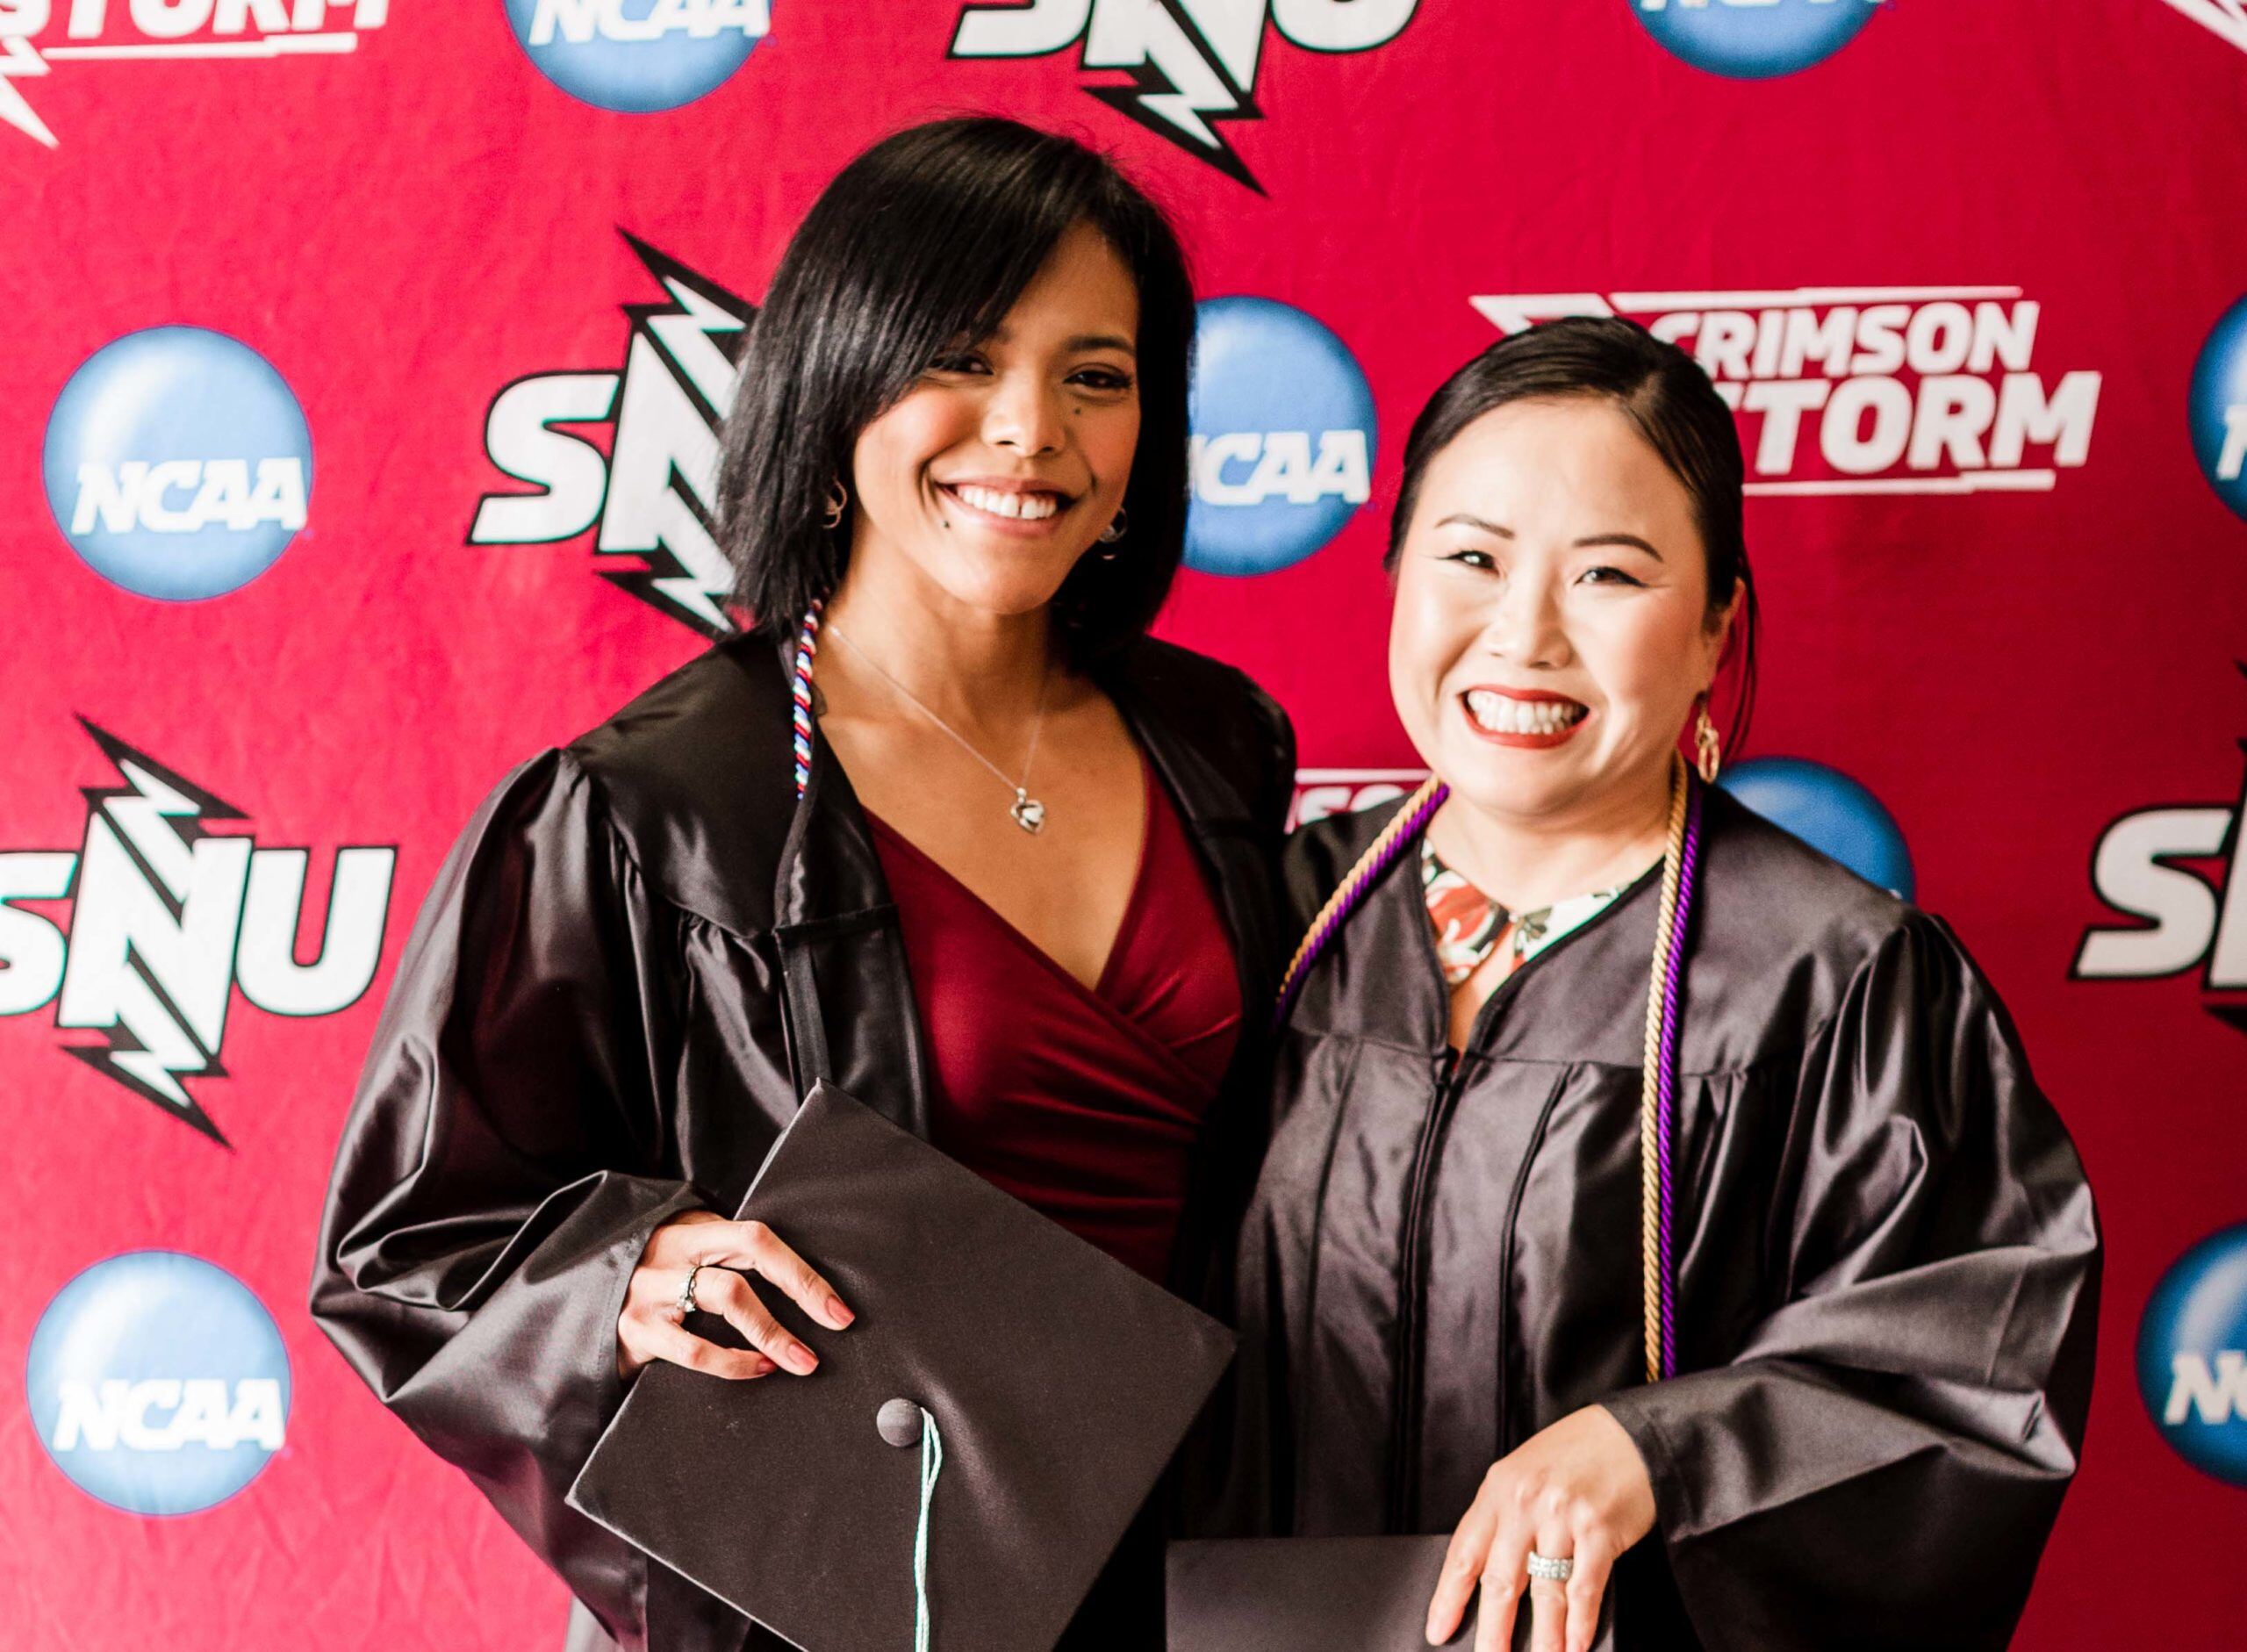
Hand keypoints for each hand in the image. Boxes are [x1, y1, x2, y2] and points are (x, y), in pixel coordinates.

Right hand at [616, 1210, 853, 1381]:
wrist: (582, 1297)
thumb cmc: (659, 1279)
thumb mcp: (691, 1253)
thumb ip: (731, 1257)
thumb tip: (806, 1287)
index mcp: (693, 1231)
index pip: (758, 1238)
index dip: (802, 1272)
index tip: (838, 1308)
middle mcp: (672, 1254)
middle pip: (745, 1264)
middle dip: (797, 1297)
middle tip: (833, 1328)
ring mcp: (651, 1291)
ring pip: (723, 1298)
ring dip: (770, 1333)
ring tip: (800, 1360)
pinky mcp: (636, 1329)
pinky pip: (693, 1349)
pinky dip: (732, 1362)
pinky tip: (757, 1369)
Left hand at [1425, 1404, 1655, 1651]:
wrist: (1630, 1433)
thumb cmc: (1576, 1453)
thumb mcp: (1524, 1472)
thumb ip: (1505, 1515)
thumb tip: (1491, 1575)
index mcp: (1499, 1489)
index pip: (1464, 1553)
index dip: (1449, 1597)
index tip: (1439, 1630)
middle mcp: (1525, 1503)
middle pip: (1501, 1580)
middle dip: (1493, 1630)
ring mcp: (1562, 1517)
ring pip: (1545, 1592)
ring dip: (1542, 1638)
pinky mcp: (1599, 1530)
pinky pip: (1584, 1587)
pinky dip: (1580, 1622)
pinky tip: (1575, 1645)